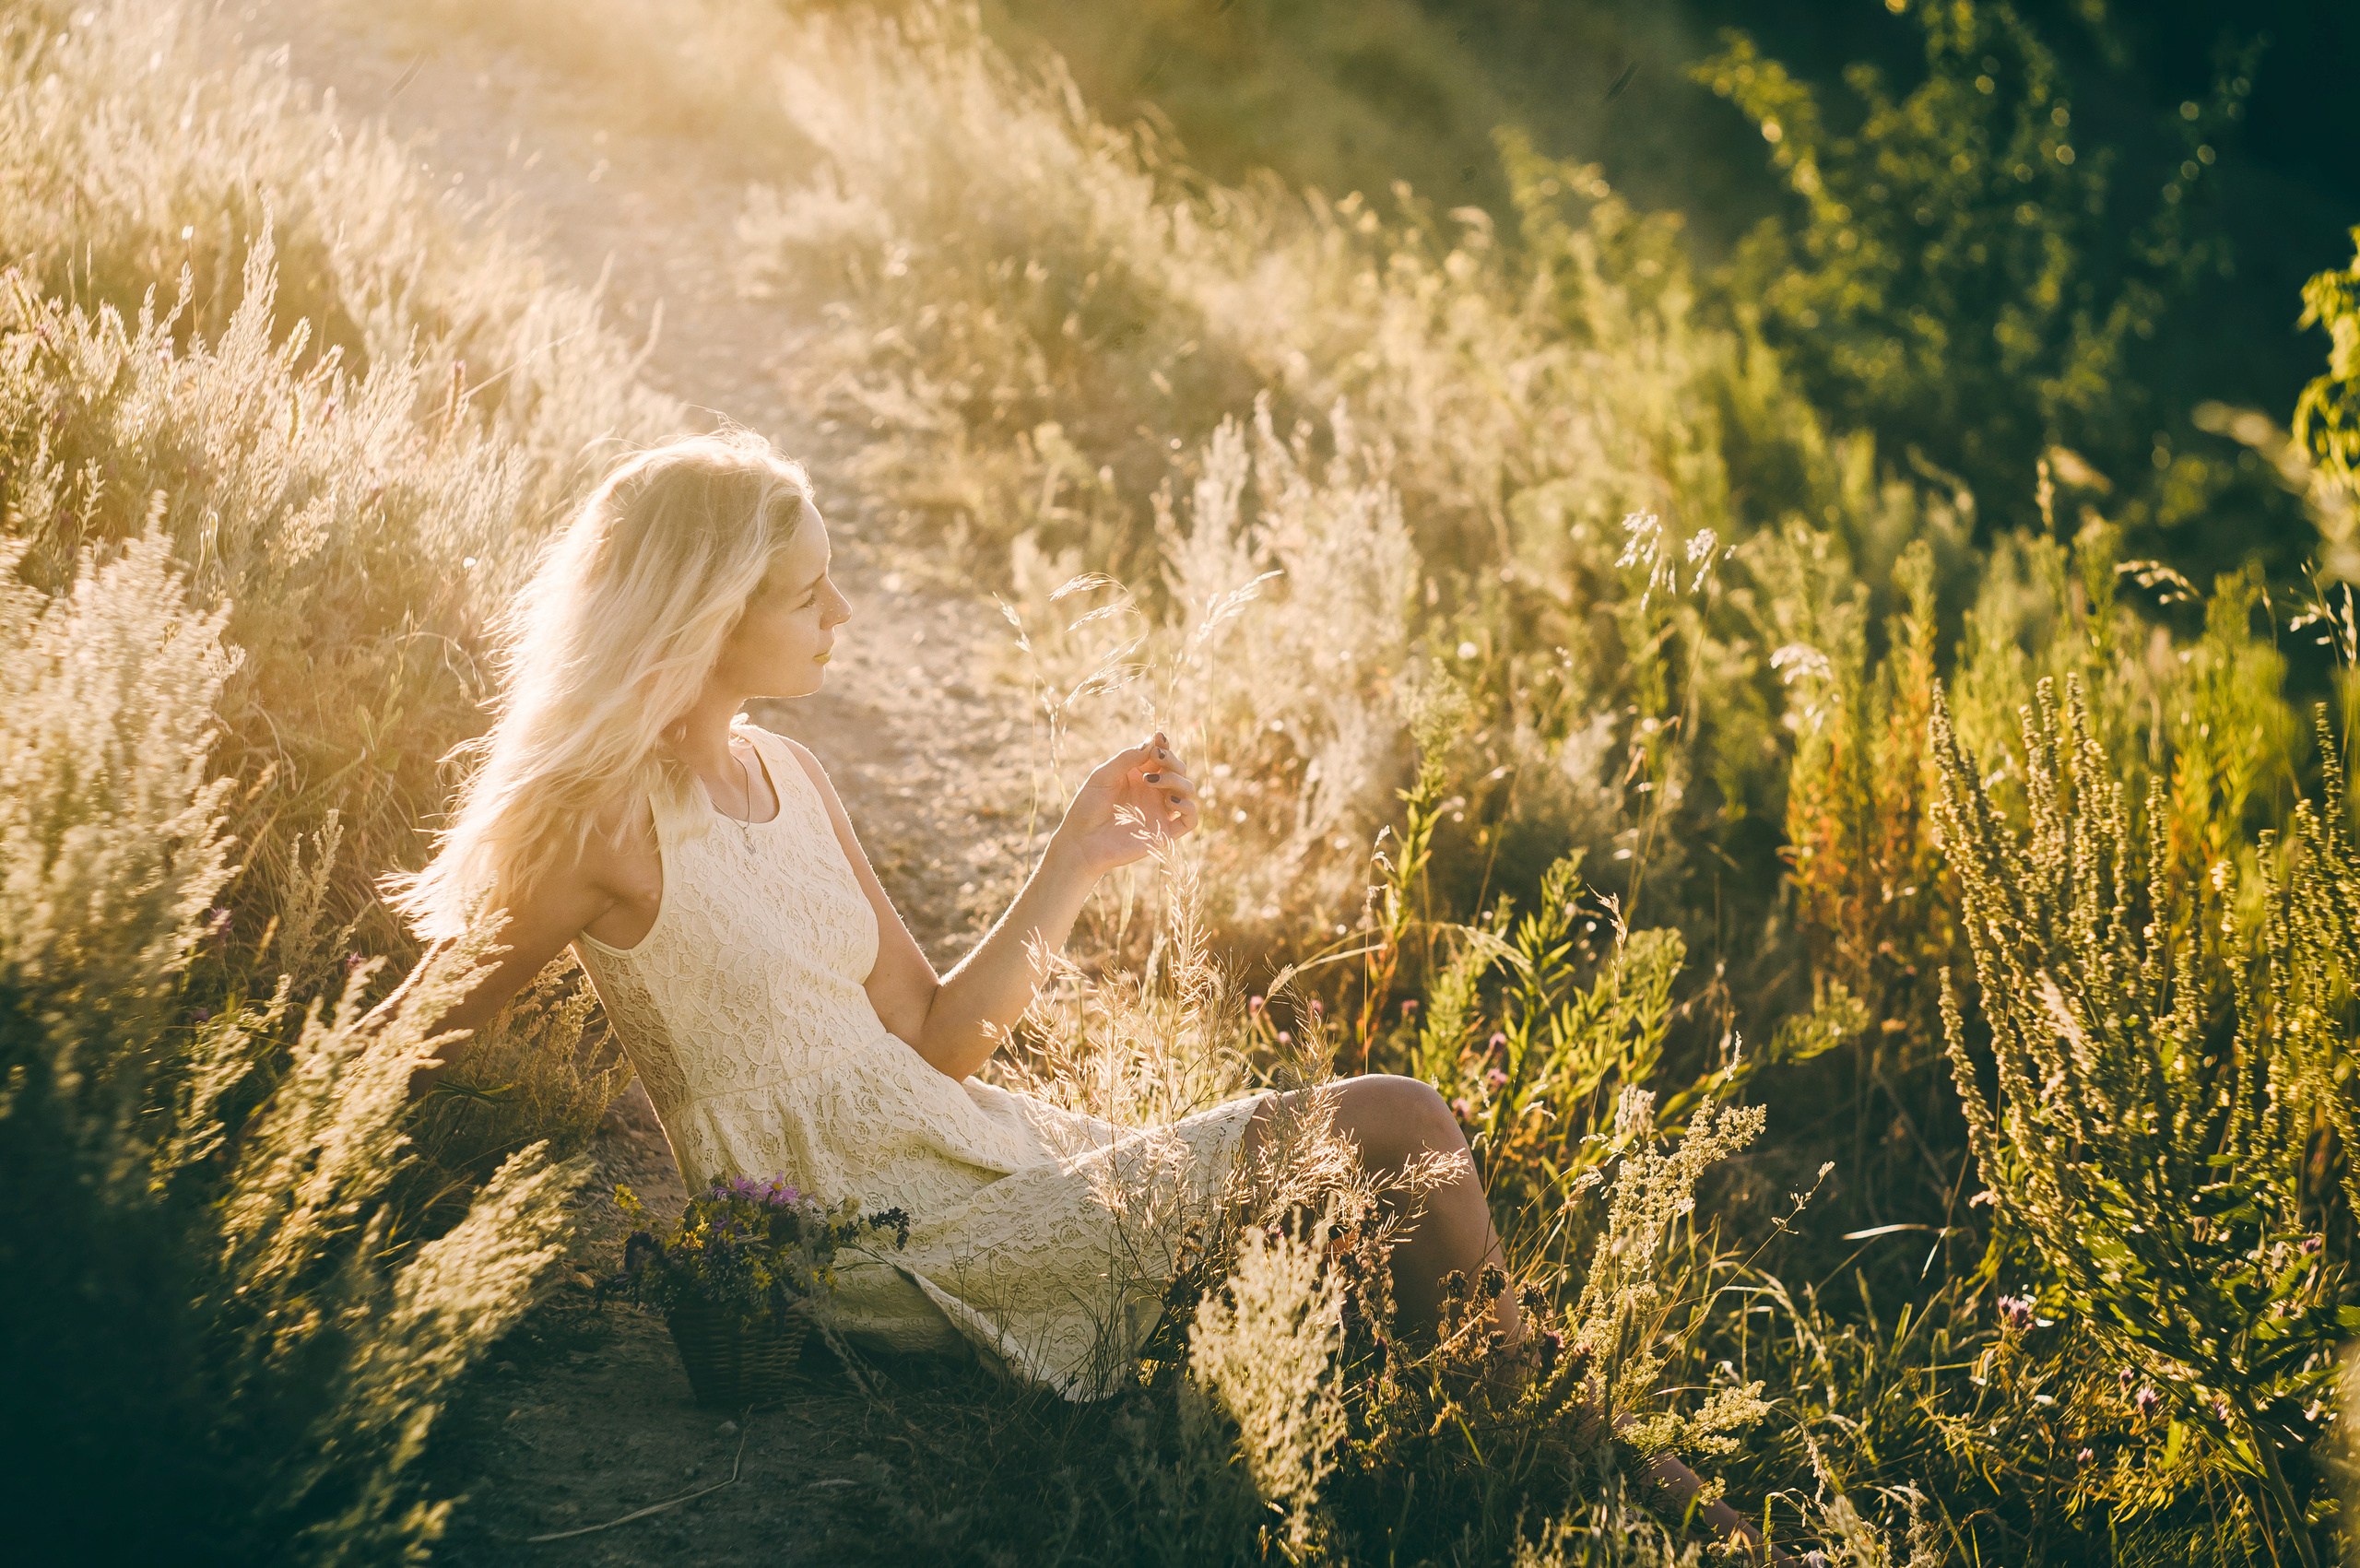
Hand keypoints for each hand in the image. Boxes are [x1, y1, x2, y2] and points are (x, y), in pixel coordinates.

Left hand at [1050, 731, 1201, 874]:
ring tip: (1150, 781)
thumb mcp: (1103, 775)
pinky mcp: (1164, 833)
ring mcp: (1160, 811)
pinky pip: (1190, 819)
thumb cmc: (1087, 807)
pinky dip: (1188, 807)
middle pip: (1178, 769)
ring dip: (1176, 779)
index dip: (1164, 745)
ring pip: (1187, 789)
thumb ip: (1127, 759)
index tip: (1159, 738)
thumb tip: (1153, 743)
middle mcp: (1153, 792)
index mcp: (1139, 775)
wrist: (1081, 842)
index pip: (1162, 756)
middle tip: (1155, 758)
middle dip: (1171, 760)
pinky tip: (1169, 801)